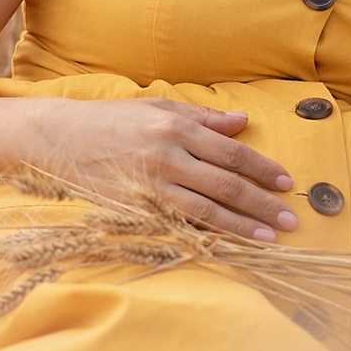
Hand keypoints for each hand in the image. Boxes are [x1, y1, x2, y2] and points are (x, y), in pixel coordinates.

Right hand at [28, 98, 297, 241]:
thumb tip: (242, 122)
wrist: (58, 138)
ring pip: (207, 210)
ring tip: (270, 238)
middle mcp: (167, 155)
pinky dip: (207, 235)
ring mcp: (151, 185)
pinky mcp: (136, 208)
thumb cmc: (111, 120)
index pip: (231, 152)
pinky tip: (228, 245)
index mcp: (176, 126)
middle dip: (263, 203)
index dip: (262, 168)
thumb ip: (203, 116)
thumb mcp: (158, 106)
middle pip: (226, 184)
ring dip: (243, 226)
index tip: (286, 182)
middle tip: (291, 218)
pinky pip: (179, 224)